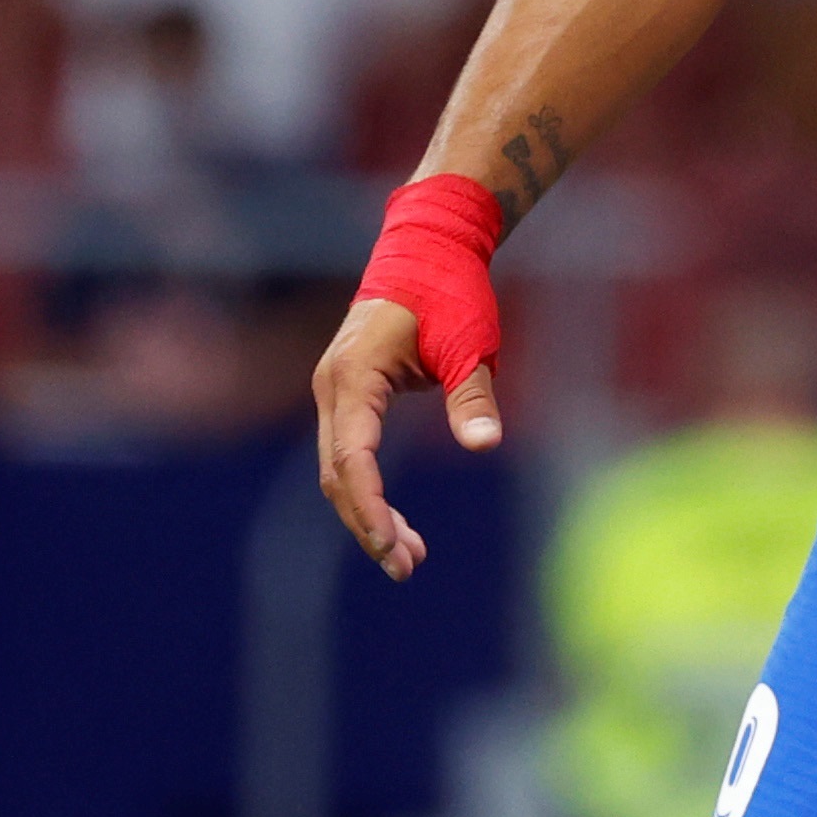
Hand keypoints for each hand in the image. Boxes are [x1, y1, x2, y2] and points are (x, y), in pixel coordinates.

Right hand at [311, 296, 505, 578]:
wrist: (427, 249)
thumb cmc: (450, 293)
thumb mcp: (470, 345)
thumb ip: (472, 396)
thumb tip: (485, 444)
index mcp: (354, 377)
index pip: (352, 459)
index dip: (370, 508)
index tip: (393, 547)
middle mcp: (332, 387)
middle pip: (338, 475)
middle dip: (368, 524)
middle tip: (407, 568)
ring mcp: (334, 391)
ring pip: (339, 469)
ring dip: (368, 513)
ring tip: (409, 556)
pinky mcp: (348, 395)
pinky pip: (349, 453)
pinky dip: (368, 489)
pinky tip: (394, 521)